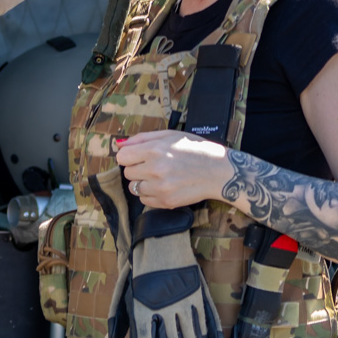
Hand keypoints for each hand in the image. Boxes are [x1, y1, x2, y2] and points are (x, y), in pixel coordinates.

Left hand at [116, 129, 234, 209]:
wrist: (217, 171)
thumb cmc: (194, 149)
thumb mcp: (169, 135)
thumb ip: (142, 138)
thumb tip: (120, 144)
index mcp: (154, 150)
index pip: (122, 158)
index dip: (129, 156)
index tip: (139, 156)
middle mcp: (155, 170)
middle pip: (128, 173)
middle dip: (137, 169)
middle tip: (154, 166)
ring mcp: (160, 188)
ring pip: (134, 188)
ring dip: (143, 182)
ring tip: (160, 176)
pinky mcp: (166, 202)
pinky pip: (144, 201)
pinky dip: (151, 195)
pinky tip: (164, 186)